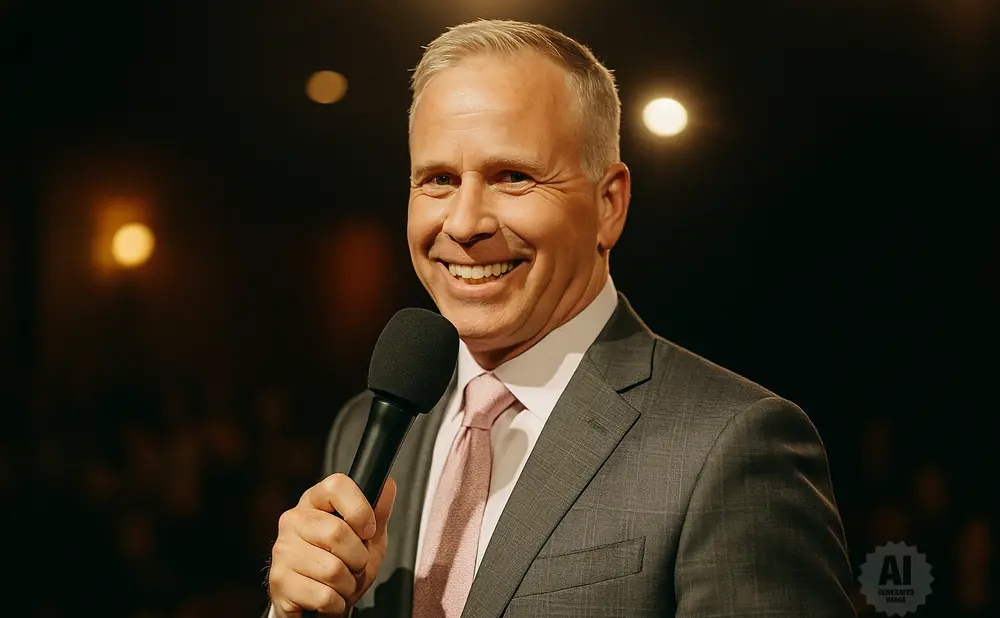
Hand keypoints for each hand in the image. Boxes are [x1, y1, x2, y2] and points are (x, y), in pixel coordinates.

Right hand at [268, 474, 396, 616]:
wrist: (315, 601)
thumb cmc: (341, 563)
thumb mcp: (366, 537)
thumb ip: (377, 512)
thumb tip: (388, 486)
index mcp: (314, 501)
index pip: (336, 486)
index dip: (360, 509)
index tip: (367, 530)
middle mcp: (293, 521)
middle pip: (337, 533)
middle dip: (358, 558)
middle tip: (354, 565)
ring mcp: (283, 551)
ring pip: (332, 570)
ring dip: (347, 584)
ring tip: (340, 582)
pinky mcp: (279, 582)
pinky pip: (323, 596)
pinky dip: (336, 603)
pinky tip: (328, 597)